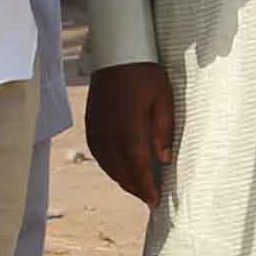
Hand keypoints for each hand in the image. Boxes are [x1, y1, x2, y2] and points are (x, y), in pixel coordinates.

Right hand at [87, 62, 176, 209]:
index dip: (146, 188)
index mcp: (130, 129)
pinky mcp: (91, 124)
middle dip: (136, 188)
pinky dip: (110, 166)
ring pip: (109, 165)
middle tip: (149, 199)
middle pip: (122, 171)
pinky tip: (119, 169)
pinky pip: (99, 154)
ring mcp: (97, 129)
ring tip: (137, 188)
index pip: (138, 168)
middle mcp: (110, 134)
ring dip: (123, 179)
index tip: (155, 202)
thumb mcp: (164, 100)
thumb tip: (164, 159)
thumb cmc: (145, 74)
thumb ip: (164, 131)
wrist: (117, 54)